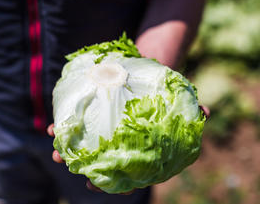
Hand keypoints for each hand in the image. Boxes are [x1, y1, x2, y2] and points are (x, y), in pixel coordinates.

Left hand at [47, 106, 208, 194]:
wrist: (144, 74)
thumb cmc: (161, 92)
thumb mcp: (176, 99)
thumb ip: (190, 109)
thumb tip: (206, 112)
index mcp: (139, 148)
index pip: (127, 172)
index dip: (114, 182)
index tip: (96, 184)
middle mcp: (119, 144)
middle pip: (101, 163)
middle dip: (84, 168)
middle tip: (72, 168)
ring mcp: (103, 132)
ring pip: (83, 148)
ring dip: (67, 151)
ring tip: (55, 151)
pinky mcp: (92, 118)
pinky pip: (75, 126)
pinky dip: (64, 127)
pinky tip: (52, 127)